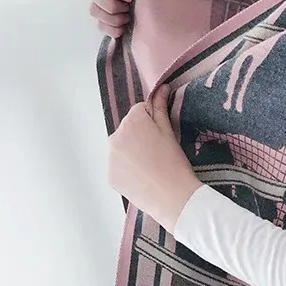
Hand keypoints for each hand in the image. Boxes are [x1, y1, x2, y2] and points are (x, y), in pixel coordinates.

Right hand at [89, 0, 131, 37]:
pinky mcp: (102, 22)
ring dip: (114, 18)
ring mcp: (99, 5)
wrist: (151, 14)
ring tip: (128, 19)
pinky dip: (113, 30)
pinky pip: (100, 26)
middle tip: (128, 9)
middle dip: (113, 5)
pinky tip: (124, 28)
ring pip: (94, 10)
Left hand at [108, 86, 201, 232]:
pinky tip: (144, 179)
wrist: (173, 197)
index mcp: (133, 120)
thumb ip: (161, 108)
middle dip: (139, 137)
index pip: (140, 111)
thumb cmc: (176, 163)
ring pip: (122, 149)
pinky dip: (129, 171)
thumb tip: (162, 87)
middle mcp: (115, 135)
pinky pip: (119, 167)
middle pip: (128, 129)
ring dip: (132, 154)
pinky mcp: (110, 175)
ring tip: (151, 169)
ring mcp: (110, 156)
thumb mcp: (170, 133)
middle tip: (158, 155)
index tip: (162, 138)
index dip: (153, 123)